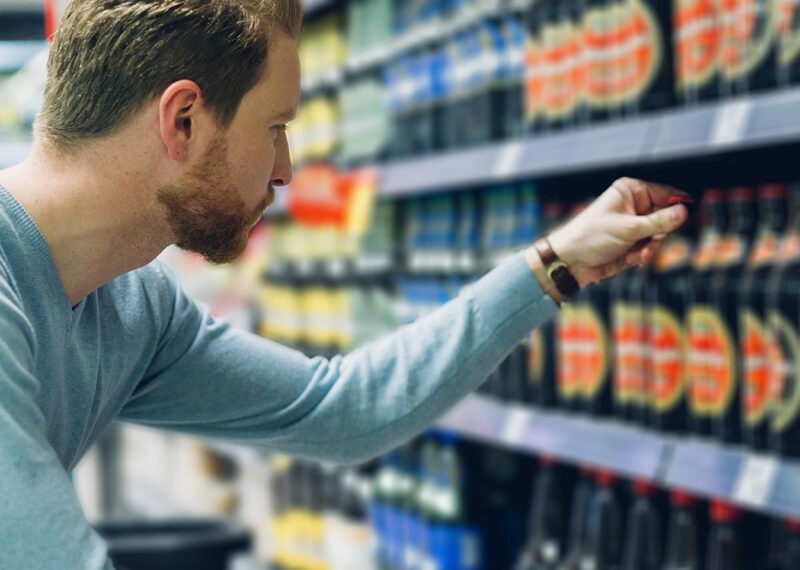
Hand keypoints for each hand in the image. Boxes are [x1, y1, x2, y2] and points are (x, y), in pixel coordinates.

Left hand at [526, 177, 688, 292]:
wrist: (570, 261)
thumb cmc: (591, 236)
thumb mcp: (628, 228)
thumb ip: (659, 222)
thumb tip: (685, 212)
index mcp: (632, 191)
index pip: (667, 193)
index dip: (680, 206)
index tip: (691, 218)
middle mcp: (634, 206)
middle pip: (667, 217)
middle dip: (661, 234)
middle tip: (651, 243)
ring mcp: (633, 225)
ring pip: (660, 236)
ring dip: (651, 248)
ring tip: (637, 255)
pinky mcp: (631, 243)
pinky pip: (650, 248)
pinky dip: (643, 255)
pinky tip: (630, 259)